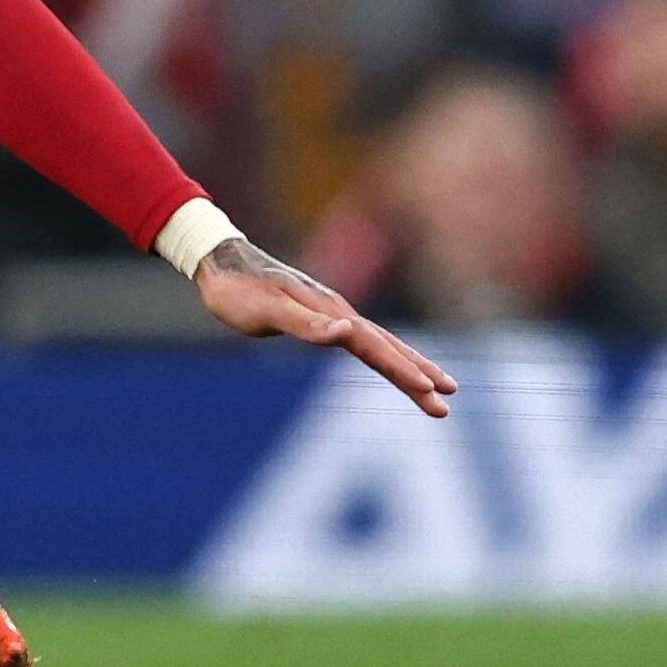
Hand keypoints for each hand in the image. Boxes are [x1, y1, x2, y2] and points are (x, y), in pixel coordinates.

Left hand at [195, 237, 456, 418]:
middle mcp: (339, 311)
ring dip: (411, 366)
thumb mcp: (264, 310)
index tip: (432, 391)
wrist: (218, 261)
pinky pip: (365, 340)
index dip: (403, 370)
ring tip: (441, 386)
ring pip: (381, 343)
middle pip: (387, 347)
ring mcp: (333, 312)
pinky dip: (388, 354)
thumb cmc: (236, 290)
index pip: (374, 347)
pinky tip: (395, 363)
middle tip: (447, 404)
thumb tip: (347, 331)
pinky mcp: (322, 315)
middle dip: (419, 376)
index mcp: (329, 312)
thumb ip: (305, 323)